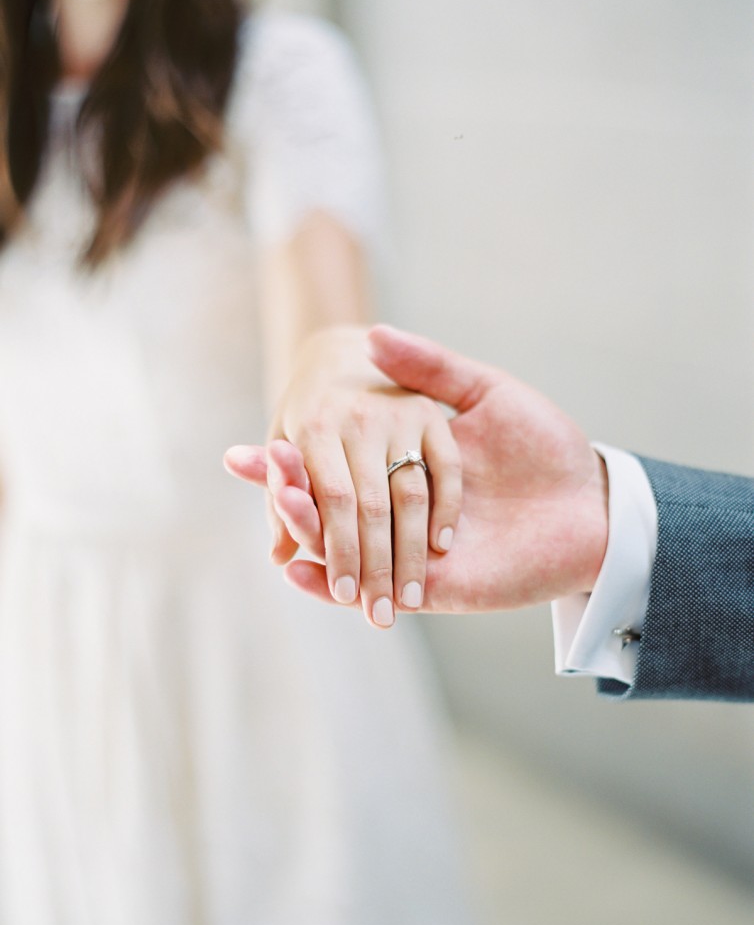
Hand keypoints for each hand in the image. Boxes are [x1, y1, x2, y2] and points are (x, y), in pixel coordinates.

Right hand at [226, 325, 608, 614]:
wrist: (593, 504)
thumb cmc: (546, 445)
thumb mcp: (485, 393)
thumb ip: (431, 368)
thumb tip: (372, 336)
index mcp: (405, 464)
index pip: (334, 462)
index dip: (293, 456)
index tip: (253, 442)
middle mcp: (401, 509)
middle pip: (328, 505)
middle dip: (286, 487)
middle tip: (244, 464)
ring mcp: (413, 551)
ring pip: (343, 546)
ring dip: (304, 527)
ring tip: (272, 502)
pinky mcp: (433, 588)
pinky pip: (373, 587)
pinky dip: (331, 583)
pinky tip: (296, 570)